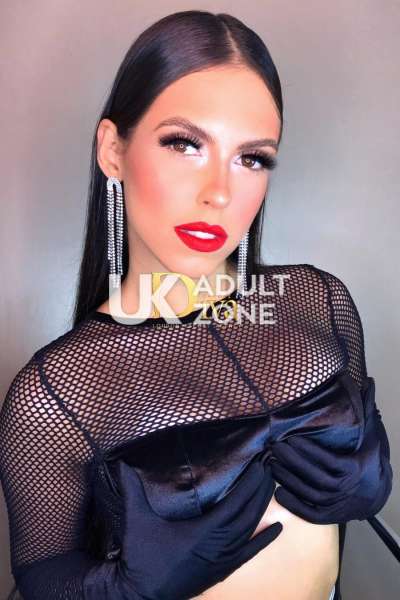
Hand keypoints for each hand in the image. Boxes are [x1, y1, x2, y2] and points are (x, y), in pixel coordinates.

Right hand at [117, 453, 281, 598]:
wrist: (139, 594)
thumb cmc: (141, 557)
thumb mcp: (137, 521)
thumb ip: (132, 490)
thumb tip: (122, 464)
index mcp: (202, 533)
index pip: (235, 504)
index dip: (250, 485)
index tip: (261, 466)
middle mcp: (217, 547)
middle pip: (248, 514)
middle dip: (260, 490)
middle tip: (272, 468)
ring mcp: (221, 561)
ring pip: (250, 531)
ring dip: (262, 508)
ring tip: (272, 487)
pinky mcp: (221, 571)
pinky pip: (248, 553)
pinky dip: (263, 540)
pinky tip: (277, 530)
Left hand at [270, 377, 392, 523]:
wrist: (375, 495)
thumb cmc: (367, 460)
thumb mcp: (370, 436)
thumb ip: (366, 411)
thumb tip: (368, 383)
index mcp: (352, 468)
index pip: (328, 460)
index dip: (309, 450)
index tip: (292, 438)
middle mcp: (344, 489)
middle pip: (314, 476)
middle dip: (292, 461)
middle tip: (274, 447)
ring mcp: (335, 504)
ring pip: (309, 493)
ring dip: (288, 480)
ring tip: (271, 464)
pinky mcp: (328, 516)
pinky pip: (309, 513)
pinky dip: (294, 505)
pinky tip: (278, 493)